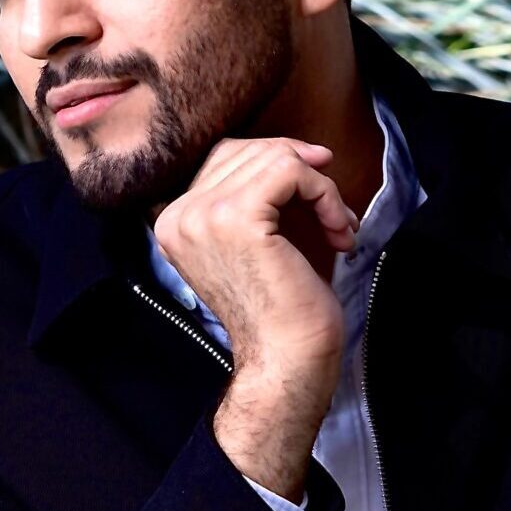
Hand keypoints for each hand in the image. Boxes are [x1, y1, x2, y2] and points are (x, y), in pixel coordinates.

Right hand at [152, 135, 358, 375]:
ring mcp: (202, 215)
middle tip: (333, 213)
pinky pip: (289, 170)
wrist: (287, 359)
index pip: (225, 157)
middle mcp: (177, 216)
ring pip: (274, 159)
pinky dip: (324, 192)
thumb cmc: (283, 310)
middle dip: (302, 172)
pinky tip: (337, 229)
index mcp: (173, 222)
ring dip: (320, 190)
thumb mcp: (258, 242)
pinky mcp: (237, 217)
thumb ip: (257, 196)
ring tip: (337, 228)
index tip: (317, 192)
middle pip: (246, 151)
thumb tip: (303, 151)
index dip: (278, 164)